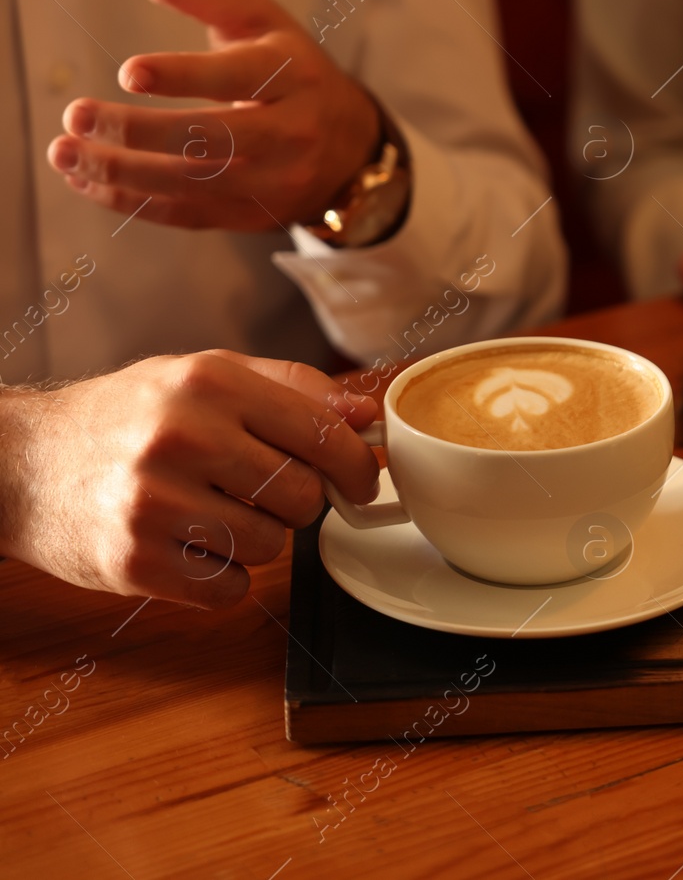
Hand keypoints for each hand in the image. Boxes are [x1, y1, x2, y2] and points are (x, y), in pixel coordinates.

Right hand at [0, 351, 380, 607]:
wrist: (21, 462)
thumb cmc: (125, 416)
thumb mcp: (204, 376)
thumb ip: (293, 390)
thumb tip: (366, 418)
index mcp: (210, 382)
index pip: (324, 435)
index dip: (356, 467)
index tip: (360, 483)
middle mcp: (183, 437)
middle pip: (304, 497)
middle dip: (297, 503)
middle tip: (259, 492)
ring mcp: (155, 502)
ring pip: (271, 546)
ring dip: (257, 540)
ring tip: (212, 513)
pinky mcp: (134, 561)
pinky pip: (230, 589)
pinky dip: (222, 577)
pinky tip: (188, 546)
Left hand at [46, 0, 381, 230]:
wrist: (351, 147)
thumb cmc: (293, 72)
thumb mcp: (265, 22)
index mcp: (295, 76)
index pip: (240, 78)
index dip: (184, 78)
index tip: (129, 72)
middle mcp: (293, 133)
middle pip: (214, 138)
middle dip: (139, 131)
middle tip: (78, 115)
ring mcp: (275, 181)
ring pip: (194, 183)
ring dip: (122, 171)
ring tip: (66, 152)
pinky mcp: (254, 214)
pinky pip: (188, 214)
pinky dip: (133, 202)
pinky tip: (88, 181)